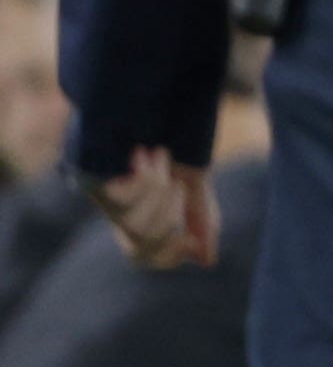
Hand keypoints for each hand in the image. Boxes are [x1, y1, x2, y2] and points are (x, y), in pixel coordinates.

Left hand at [94, 149, 215, 270]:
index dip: (169, 255)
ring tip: (162, 155)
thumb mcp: (194, 185)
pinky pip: (125, 200)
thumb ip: (202, 221)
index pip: (145, 257)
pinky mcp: (90, 181)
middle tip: (178, 185)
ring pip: (135, 225)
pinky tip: (143, 152)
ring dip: (159, 192)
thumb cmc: (174, 146)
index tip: (191, 239)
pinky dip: (145, 177)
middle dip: (168, 219)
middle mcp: (117, 212)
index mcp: (140, 217)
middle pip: (140, 247)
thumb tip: (208, 261)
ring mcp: (101, 197)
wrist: (153, 104)